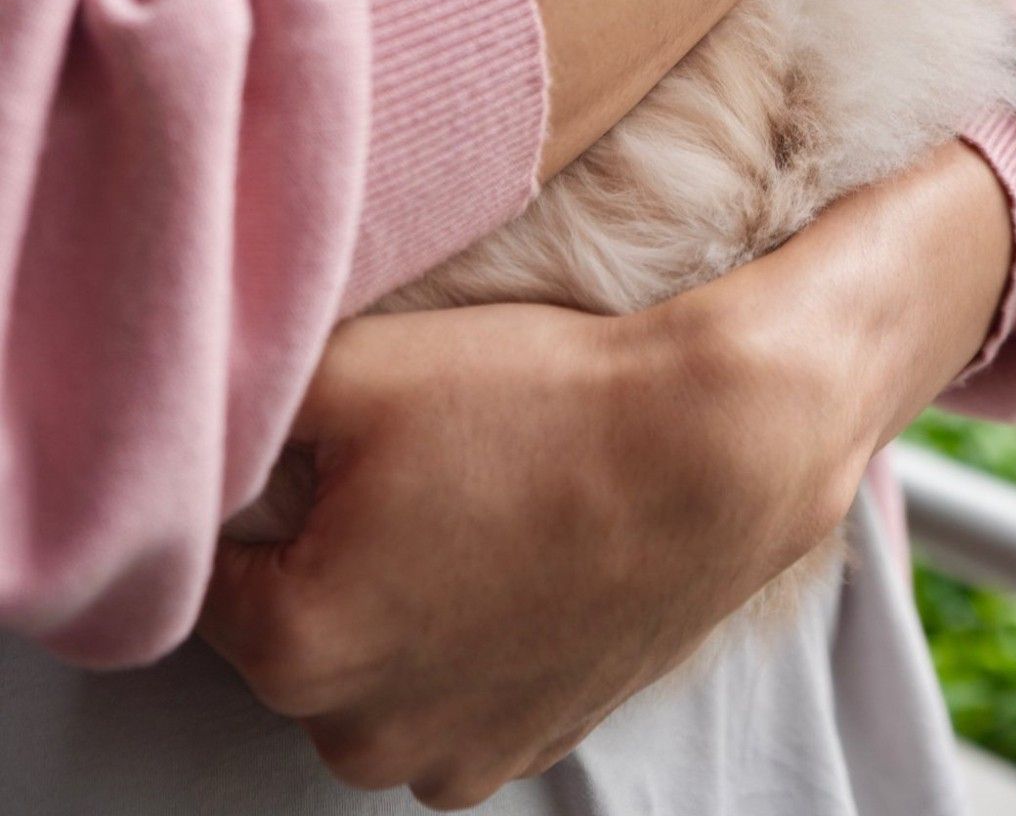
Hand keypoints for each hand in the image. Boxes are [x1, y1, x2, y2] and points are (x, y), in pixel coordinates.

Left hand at [199, 294, 862, 809]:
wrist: (709, 451)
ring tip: (468, 507)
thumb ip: (242, 405)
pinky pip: (456, 694)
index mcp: (296, 648)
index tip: (320, 447)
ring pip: (376, 670)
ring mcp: (459, 754)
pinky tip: (513, 551)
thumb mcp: (359, 366)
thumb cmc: (534, 405)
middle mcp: (363, 737)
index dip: (255, 498)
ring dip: (396, 605)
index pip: (210, 572)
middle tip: (402, 465)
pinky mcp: (536, 745)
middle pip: (294, 628)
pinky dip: (468, 636)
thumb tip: (199, 430)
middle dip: (322, 555)